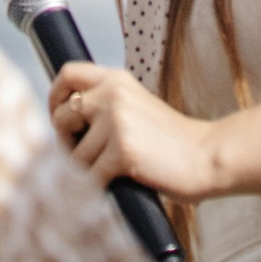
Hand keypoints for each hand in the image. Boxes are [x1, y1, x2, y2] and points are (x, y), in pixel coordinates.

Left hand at [48, 59, 218, 201]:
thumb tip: (65, 121)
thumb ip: (107, 106)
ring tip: (108, 175)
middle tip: (82, 157)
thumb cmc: (171, 140)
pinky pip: (90, 177)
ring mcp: (117, 123)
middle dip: (65, 142)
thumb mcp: (137, 107)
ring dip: (86, 171)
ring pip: (75, 155)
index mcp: (116, 80)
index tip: (57, 117)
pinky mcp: (122, 153)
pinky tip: (114, 187)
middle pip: (62, 115)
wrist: (206, 156)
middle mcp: (113, 95)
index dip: (54, 96)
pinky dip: (98, 188)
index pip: (68, 73)